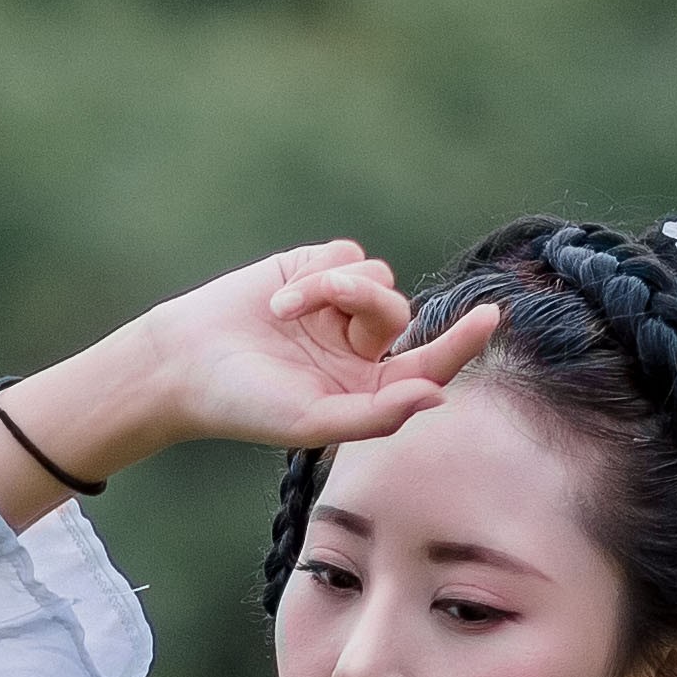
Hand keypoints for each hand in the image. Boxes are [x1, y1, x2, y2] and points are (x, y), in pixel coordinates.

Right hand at [0, 242, 504, 525]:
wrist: (183, 361)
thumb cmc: (246, 403)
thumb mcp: (315, 420)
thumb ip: (378, 414)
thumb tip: (436, 396)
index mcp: (368, 389)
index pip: (429, 364)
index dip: (462, 342)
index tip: (493, 316)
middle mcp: (361, 349)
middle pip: (402, 312)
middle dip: (372, 309)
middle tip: (336, 320)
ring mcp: (339, 308)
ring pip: (376, 279)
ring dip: (337, 288)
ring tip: (287, 309)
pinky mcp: (314, 270)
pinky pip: (348, 255)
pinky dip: (319, 272)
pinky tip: (281, 295)